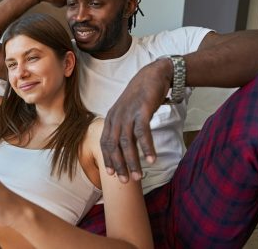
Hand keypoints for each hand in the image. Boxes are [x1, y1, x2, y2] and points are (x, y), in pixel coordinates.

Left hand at [100, 60, 172, 181]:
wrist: (152, 75)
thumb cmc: (140, 98)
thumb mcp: (127, 113)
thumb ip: (124, 128)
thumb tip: (124, 148)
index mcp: (111, 119)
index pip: (105, 143)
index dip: (108, 159)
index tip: (111, 175)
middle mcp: (116, 117)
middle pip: (114, 146)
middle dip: (118, 165)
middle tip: (124, 181)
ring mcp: (128, 113)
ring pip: (127, 142)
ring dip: (132, 161)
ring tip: (137, 176)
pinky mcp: (142, 110)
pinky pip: (142, 132)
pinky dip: (146, 147)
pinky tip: (151, 159)